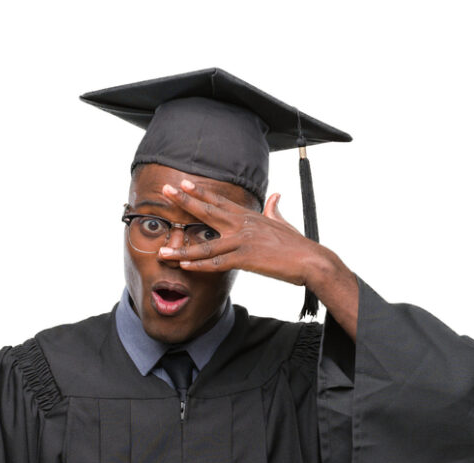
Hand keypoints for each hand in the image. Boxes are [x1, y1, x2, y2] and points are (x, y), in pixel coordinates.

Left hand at [154, 180, 343, 288]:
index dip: (200, 192)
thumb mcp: (282, 222)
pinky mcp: (246, 259)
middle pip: (208, 211)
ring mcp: (242, 241)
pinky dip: (199, 265)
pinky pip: (217, 263)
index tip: (183, 183)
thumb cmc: (296, 244)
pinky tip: (184, 266)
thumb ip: (274, 209)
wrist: (311, 260)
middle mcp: (242, 225)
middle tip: (165, 190)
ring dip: (181, 250)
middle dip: (185, 201)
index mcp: (249, 216)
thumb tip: (276, 196)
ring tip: (161, 252)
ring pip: (205, 246)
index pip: (219, 201)